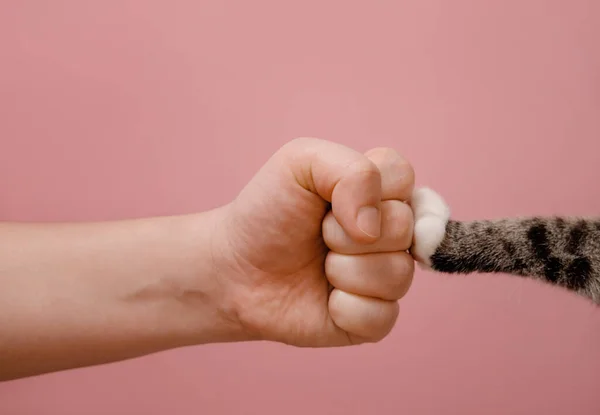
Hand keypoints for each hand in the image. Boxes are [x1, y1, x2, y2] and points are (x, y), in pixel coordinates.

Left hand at [213, 138, 415, 345]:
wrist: (235, 268)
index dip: (370, 190)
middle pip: (404, 229)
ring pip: (397, 275)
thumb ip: (352, 171)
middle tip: (319, 234)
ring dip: (344, 270)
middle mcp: (389, 233)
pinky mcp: (373, 319)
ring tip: (319, 266)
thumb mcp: (300, 163)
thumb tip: (373, 228)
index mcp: (378, 191)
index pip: (404, 178)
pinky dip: (344, 309)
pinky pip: (382, 317)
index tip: (333, 200)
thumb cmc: (268, 212)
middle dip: (347, 233)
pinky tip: (325, 301)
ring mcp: (385, 277)